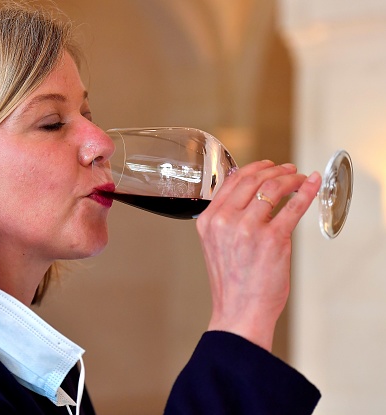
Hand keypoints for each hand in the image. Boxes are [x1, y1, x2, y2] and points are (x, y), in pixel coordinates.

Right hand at [196, 160, 321, 350]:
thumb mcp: (217, 245)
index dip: (253, 168)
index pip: (231, 181)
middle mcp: (225, 221)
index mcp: (208, 221)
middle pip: (252, 180)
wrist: (239, 312)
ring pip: (273, 188)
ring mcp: (248, 229)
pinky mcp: (272, 239)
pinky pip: (293, 207)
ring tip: (301, 179)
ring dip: (291, 178)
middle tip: (288, 169)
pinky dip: (306, 192)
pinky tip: (312, 186)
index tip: (267, 165)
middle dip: (274, 170)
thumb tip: (253, 195)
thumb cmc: (232, 284)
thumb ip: (228, 219)